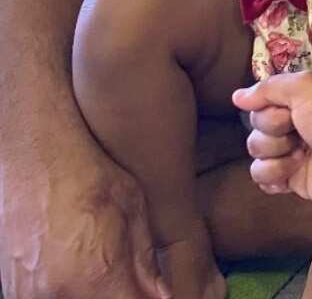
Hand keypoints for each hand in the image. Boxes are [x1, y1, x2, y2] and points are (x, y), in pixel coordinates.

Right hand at [0, 136, 166, 298]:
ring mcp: (30, 297)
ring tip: (93, 261)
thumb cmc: (89, 177)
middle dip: (118, 295)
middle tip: (124, 278)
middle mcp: (60, 295)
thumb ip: (145, 262)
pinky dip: (64, 290)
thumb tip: (162, 296)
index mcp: (98, 276)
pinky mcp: (12, 292)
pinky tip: (73, 264)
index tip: (149, 293)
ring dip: (89, 292)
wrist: (37, 160)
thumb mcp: (133, 211)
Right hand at [234, 72, 311, 201]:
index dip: (268, 116)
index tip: (289, 114)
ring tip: (302, 155)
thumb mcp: (303, 87)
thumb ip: (268, 89)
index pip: (255, 113)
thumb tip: (236, 97)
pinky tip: (292, 172)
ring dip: (277, 158)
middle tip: (299, 134)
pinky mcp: (293, 180)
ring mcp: (288, 156)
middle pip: (253, 138)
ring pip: (256, 161)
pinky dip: (275, 177)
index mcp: (289, 105)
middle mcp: (286, 130)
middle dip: (274, 137)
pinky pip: (264, 182)